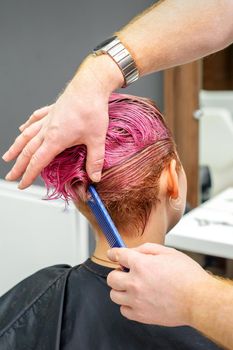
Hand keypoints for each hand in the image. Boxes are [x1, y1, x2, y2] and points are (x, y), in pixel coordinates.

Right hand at [2, 55, 122, 188]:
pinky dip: (27, 125)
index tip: (22, 184)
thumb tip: (95, 177)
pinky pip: (35, 119)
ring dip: (16, 147)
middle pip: (28, 151)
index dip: (29, 175)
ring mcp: (48, 119)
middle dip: (18, 166)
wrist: (90, 86)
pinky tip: (23, 128)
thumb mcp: (96, 139)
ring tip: (8, 156)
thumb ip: (95, 160)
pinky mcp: (52, 110)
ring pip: (27, 135)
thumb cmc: (92, 109)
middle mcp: (47, 129)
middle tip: (11, 176)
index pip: (38, 161)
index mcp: (55, 139)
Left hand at [107, 243, 210, 326]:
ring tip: (132, 286)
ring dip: (120, 289)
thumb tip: (133, 251)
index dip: (114, 253)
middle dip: (117, 272)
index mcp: (141, 265)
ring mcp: (137, 300)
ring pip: (114, 295)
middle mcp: (135, 283)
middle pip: (111, 277)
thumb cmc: (187, 276)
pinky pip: (124, 310)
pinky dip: (127, 304)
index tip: (113, 254)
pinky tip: (137, 299)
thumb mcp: (169, 252)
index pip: (118, 255)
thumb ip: (147, 249)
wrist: (199, 300)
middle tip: (127, 272)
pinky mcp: (141, 315)